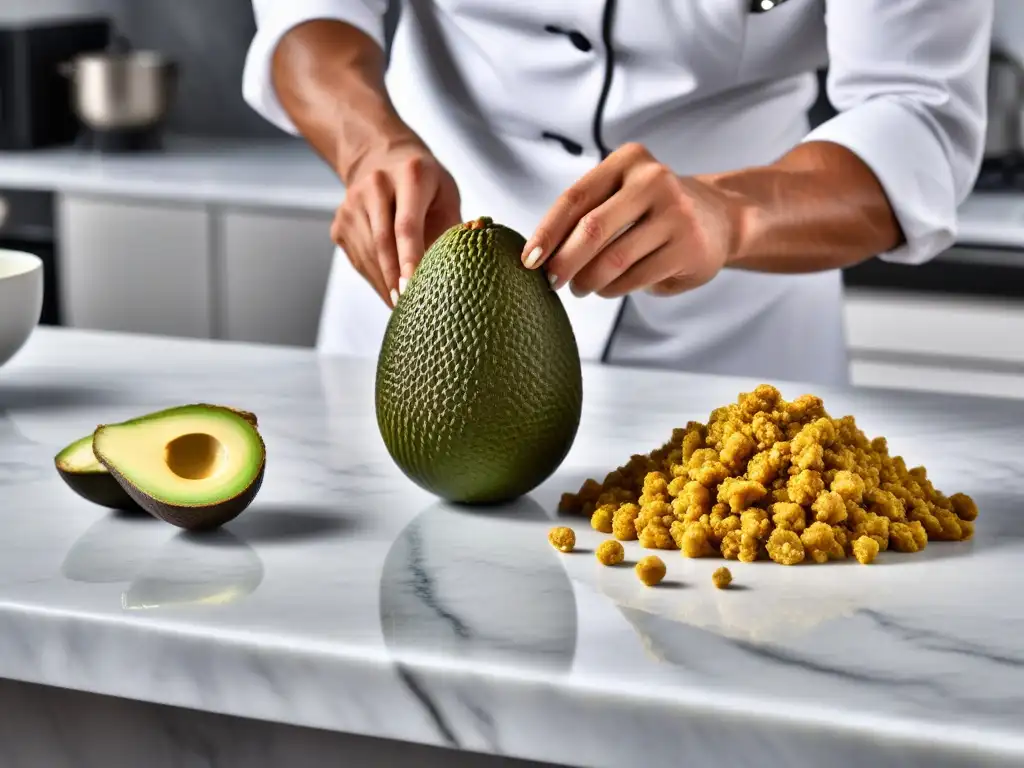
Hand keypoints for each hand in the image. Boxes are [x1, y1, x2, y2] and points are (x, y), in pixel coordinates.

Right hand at [332, 135, 461, 307]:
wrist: (381, 158)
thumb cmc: (425, 183)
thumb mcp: (446, 195)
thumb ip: (453, 230)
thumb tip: (462, 272)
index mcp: (410, 174)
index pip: (407, 224)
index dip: (410, 258)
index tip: (415, 286)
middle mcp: (375, 184)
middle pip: (383, 242)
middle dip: (395, 278)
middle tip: (409, 308)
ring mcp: (351, 204)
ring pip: (368, 255)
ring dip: (385, 284)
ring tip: (403, 306)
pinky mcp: (340, 223)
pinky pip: (358, 260)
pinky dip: (375, 279)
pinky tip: (390, 290)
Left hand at [521, 143, 746, 297]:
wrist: (720, 219)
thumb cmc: (651, 211)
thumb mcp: (620, 196)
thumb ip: (585, 214)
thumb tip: (537, 254)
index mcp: (628, 160)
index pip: (575, 198)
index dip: (546, 232)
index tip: (528, 260)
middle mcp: (654, 180)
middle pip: (592, 230)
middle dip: (564, 262)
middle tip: (552, 282)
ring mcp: (675, 214)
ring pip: (613, 260)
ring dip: (588, 281)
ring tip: (581, 287)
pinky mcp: (689, 248)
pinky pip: (635, 278)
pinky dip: (613, 290)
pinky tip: (608, 289)